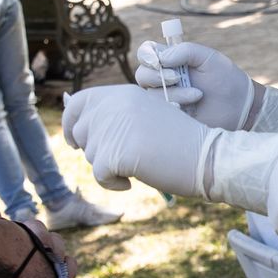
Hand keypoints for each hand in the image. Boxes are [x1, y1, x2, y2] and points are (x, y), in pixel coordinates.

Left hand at [62, 85, 210, 195]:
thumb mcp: (144, 117)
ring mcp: (114, 127)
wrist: (207, 156)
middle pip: (81, 132)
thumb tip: (75, 132)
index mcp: (122, 93)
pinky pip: (99, 175)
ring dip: (108, 167)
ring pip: (91, 155)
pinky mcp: (115, 153)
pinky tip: (132, 181)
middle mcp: (115, 105)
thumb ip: (115, 117)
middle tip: (118, 159)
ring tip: (136, 166)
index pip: (79, 102)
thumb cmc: (180, 141)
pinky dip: (112, 184)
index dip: (70, 122)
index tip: (73, 140)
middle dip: (94, 150)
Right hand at [134, 41, 254, 129]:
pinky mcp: (171, 117)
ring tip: (197, 95)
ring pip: (151, 96)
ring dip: (173, 93)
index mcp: (171, 61)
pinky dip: (173, 107)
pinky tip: (189, 109)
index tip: (157, 60)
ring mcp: (167, 100)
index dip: (146, 56)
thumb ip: (185, 51)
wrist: (240, 106)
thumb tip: (161, 59)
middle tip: (177, 77)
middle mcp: (164, 80)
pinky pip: (158, 114)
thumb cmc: (226, 78)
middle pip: (142, 75)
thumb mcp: (208, 57)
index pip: (146, 54)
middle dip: (158, 76)